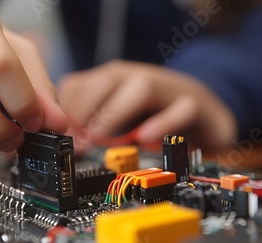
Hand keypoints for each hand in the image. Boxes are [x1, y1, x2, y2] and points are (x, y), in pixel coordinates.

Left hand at [58, 60, 235, 150]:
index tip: (59, 136)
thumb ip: (91, 125)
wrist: (203, 108)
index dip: (65, 110)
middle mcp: (138, 78)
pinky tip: (146, 140)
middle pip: (106, 79)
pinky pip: (182, 109)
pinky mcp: (196, 105)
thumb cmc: (152, 114)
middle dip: (85, 109)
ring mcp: (168, 88)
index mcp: (114, 80)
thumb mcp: (116, 118)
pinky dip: (163, 123)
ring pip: (142, 87)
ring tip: (100, 139)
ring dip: (116, 114)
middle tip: (76, 141)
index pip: (80, 83)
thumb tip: (65, 146)